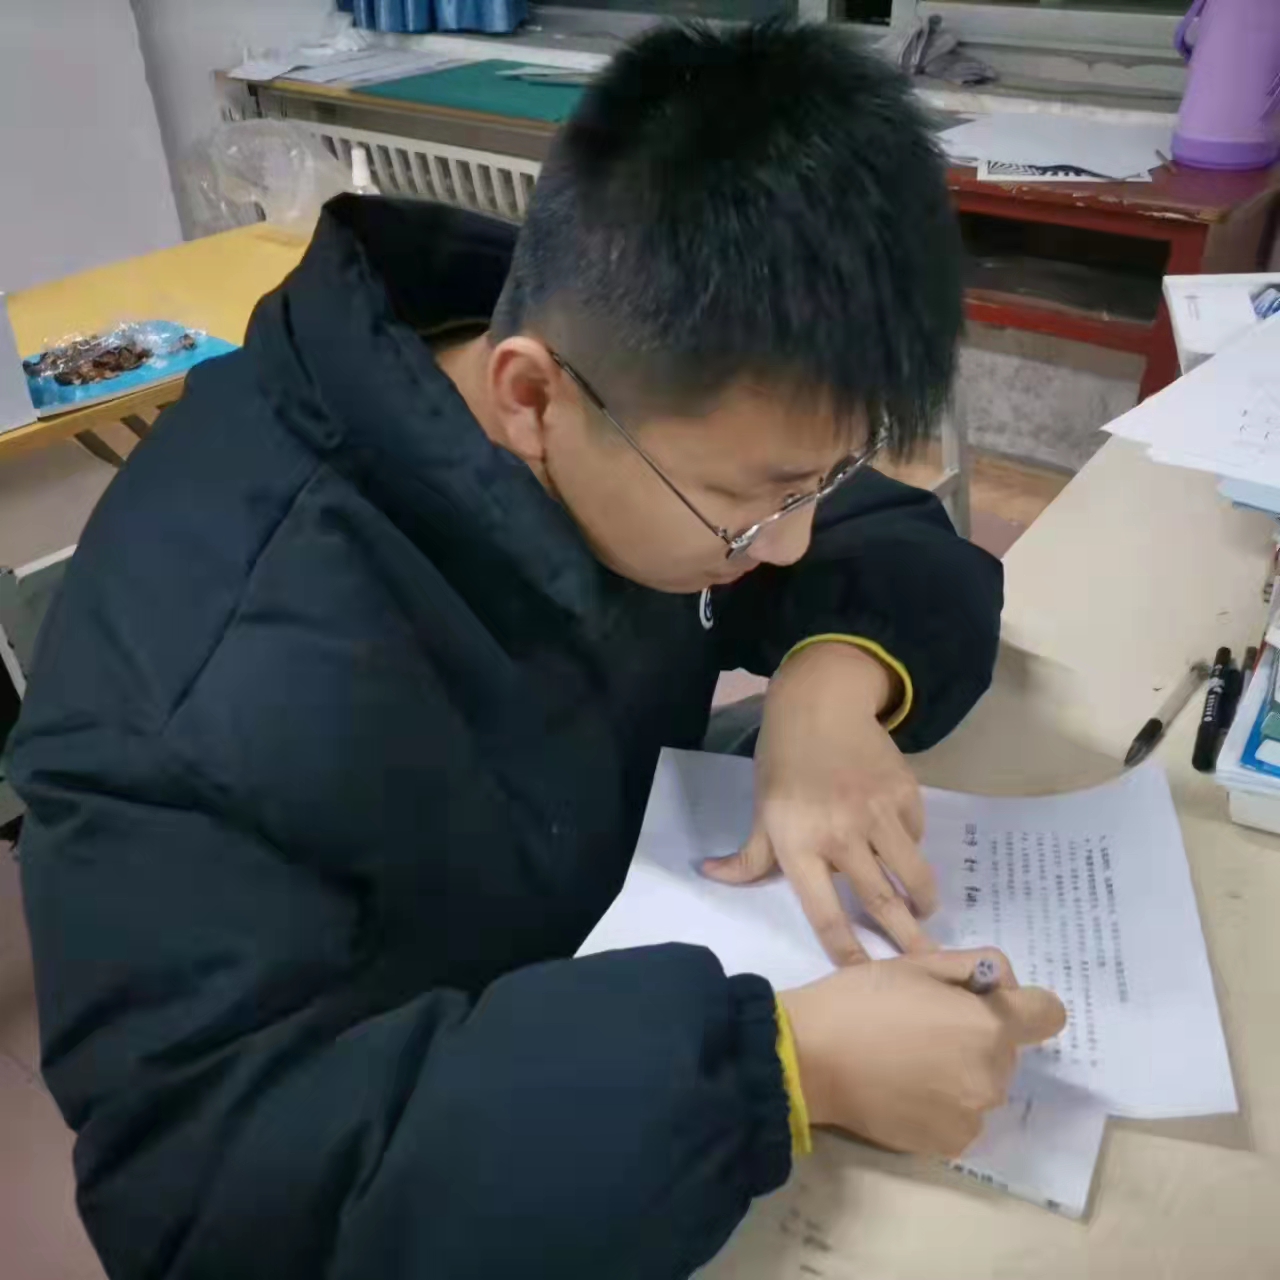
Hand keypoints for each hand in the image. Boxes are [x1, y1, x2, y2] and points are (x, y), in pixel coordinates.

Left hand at [704, 641, 934, 962]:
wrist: (820, 704)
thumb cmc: (783, 761)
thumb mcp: (762, 808)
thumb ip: (749, 854)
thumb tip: (711, 877)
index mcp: (798, 845)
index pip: (824, 913)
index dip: (847, 951)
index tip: (864, 976)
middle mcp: (840, 835)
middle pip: (880, 902)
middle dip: (906, 939)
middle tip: (925, 963)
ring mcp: (877, 814)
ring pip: (910, 874)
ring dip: (922, 900)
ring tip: (925, 914)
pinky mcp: (905, 794)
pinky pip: (916, 836)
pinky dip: (913, 848)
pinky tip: (907, 852)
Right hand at [779, 950, 1066, 1156]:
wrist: (810, 1058)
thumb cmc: (860, 1000)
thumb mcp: (915, 963)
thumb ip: (972, 966)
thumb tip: (999, 986)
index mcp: (989, 1024)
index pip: (1049, 1014)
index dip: (1023, 1003)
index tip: (986, 1003)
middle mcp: (993, 1074)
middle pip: (1008, 1050)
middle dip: (978, 1036)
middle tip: (924, 1028)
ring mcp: (974, 1115)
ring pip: (984, 1085)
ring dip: (961, 1073)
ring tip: (908, 1062)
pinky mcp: (951, 1144)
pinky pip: (964, 1117)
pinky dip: (943, 1106)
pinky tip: (904, 1091)